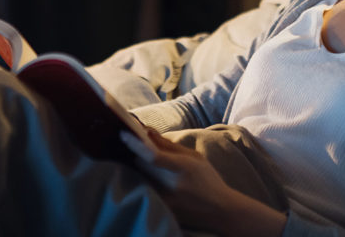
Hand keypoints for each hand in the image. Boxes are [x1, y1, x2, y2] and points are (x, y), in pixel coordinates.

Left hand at [142, 129, 286, 235]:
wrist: (221, 211)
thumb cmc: (208, 180)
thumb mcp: (195, 158)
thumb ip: (170, 146)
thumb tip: (147, 132)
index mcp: (183, 168)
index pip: (154, 156)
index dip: (136, 144)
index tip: (123, 134)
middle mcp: (172, 186)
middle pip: (142, 167)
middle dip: (136, 154)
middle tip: (130, 143)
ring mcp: (166, 201)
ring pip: (142, 179)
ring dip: (139, 168)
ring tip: (140, 160)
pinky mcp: (162, 211)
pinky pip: (146, 192)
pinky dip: (144, 182)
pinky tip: (147, 177)